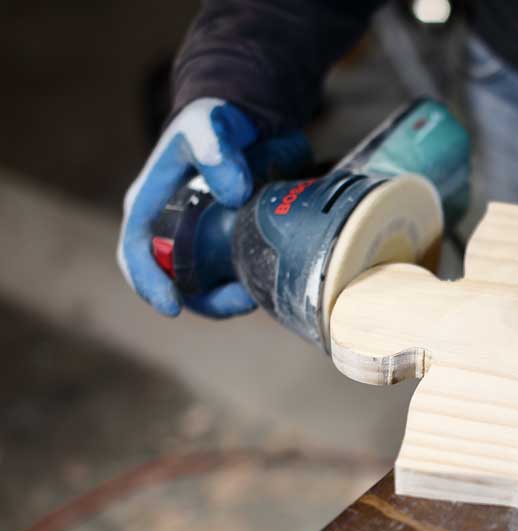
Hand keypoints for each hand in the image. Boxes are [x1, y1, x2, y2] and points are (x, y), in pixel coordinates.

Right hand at [117, 98, 258, 316]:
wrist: (245, 124)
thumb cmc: (212, 123)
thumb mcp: (208, 125)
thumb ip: (215, 148)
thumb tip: (234, 192)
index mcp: (149, 206)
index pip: (136, 252)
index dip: (148, 282)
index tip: (171, 305)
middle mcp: (169, 231)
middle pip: (176, 281)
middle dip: (205, 300)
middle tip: (240, 299)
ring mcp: (201, 242)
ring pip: (208, 286)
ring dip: (230, 298)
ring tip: (257, 293)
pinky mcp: (230, 245)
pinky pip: (235, 275)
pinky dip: (249, 284)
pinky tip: (269, 281)